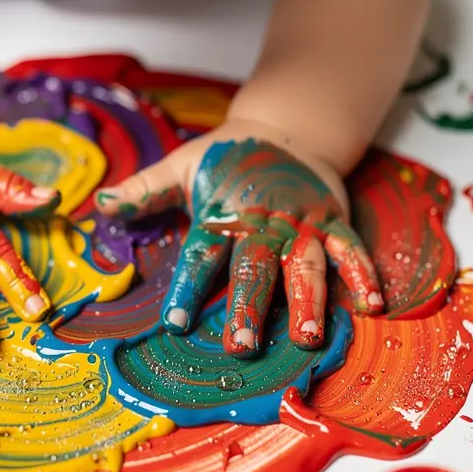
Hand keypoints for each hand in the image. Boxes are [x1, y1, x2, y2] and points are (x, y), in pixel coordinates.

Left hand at [95, 126, 381, 356]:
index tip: (174, 322)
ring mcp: (300, 224)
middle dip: (249, 307)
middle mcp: (262, 224)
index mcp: (221, 216)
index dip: (187, 288)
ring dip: (306, 302)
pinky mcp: (332, 220)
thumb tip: (101, 205)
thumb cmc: (227, 157)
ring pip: (304, 266)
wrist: (286, 126)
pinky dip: (362, 274)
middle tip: (242, 346)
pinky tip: (371, 305)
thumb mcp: (181, 166)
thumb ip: (143, 190)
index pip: (201, 256)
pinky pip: (349, 249)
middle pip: (254, 269)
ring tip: (306, 338)